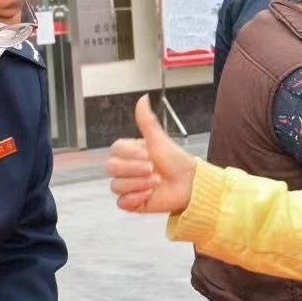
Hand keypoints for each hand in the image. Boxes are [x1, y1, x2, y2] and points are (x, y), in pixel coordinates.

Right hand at [107, 95, 198, 214]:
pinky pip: (122, 202)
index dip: (129, 153)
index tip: (147, 153)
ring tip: (157, 182)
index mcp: (129, 152)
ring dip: (139, 184)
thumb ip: (147, 121)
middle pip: (111, 168)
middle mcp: (125, 169)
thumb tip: (143, 98)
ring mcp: (128, 186)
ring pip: (117, 186)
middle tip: (153, 168)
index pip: (115, 150)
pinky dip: (136, 198)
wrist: (190, 183)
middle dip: (134, 169)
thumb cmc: (175, 161)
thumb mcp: (159, 139)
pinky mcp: (132, 202)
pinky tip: (150, 194)